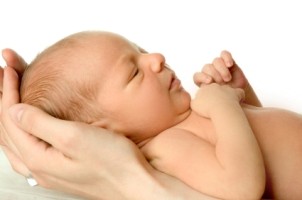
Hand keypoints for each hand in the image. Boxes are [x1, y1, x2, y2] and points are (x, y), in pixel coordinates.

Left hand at [0, 53, 217, 199]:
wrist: (135, 183)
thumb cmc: (113, 163)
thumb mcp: (75, 138)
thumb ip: (40, 124)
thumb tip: (15, 111)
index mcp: (38, 159)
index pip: (11, 119)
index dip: (8, 91)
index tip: (12, 69)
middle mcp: (40, 168)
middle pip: (8, 131)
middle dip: (5, 100)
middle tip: (6, 76)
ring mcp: (51, 170)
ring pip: (17, 141)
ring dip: (11, 116)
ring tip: (11, 97)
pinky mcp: (62, 168)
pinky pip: (30, 148)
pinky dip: (24, 130)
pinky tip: (29, 126)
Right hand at [191, 83, 244, 117]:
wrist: (220, 108)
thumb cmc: (206, 108)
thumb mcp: (194, 105)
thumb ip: (194, 102)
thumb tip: (195, 102)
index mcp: (205, 87)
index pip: (205, 89)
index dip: (206, 95)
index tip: (208, 103)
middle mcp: (216, 85)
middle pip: (216, 88)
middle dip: (216, 94)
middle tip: (216, 105)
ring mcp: (226, 88)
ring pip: (227, 89)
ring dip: (227, 95)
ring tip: (226, 105)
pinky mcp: (236, 93)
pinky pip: (239, 92)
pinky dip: (239, 97)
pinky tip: (237, 103)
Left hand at [194, 50, 261, 106]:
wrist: (239, 101)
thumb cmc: (225, 105)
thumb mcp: (212, 105)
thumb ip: (202, 102)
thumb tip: (194, 102)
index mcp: (203, 83)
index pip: (197, 76)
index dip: (202, 77)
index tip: (209, 82)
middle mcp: (210, 74)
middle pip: (207, 67)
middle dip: (215, 75)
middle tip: (221, 83)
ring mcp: (219, 68)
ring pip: (216, 61)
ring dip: (221, 69)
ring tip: (227, 79)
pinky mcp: (229, 63)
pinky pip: (225, 54)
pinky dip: (226, 58)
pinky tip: (230, 65)